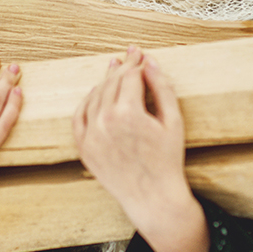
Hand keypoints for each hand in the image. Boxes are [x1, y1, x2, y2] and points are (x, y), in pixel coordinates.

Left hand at [73, 46, 208, 251]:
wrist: (153, 198)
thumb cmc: (167, 160)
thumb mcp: (173, 121)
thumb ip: (161, 88)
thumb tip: (150, 62)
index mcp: (128, 113)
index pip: (129, 75)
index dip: (135, 62)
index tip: (140, 53)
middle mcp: (104, 122)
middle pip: (111, 83)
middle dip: (122, 68)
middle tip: (130, 57)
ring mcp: (90, 136)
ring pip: (95, 96)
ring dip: (105, 81)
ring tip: (114, 71)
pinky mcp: (83, 148)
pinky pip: (79, 116)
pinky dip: (87, 101)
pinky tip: (96, 93)